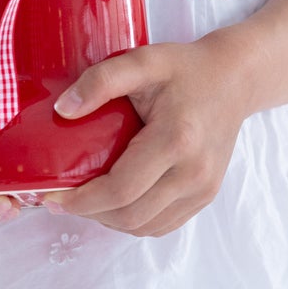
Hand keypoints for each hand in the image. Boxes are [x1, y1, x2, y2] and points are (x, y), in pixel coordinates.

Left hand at [38, 33, 250, 236]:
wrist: (233, 78)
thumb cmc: (185, 68)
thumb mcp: (141, 61)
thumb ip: (101, 81)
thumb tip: (63, 109)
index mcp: (175, 139)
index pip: (120, 190)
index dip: (82, 200)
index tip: (53, 196)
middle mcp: (193, 172)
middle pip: (130, 216)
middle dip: (90, 213)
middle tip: (63, 199)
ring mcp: (203, 189)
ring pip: (145, 227)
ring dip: (110, 220)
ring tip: (86, 199)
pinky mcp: (205, 196)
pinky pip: (162, 224)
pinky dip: (134, 220)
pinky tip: (116, 202)